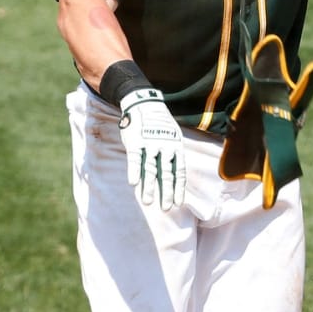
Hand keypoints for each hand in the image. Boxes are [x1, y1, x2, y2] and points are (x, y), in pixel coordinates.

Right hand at [119, 87, 186, 209]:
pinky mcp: (135, 141)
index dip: (178, 188)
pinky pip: (134, 159)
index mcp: (176, 148)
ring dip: (149, 187)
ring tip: (148, 202)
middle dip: (166, 192)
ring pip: (150, 169)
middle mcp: (165, 147)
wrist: (144, 103)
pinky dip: (134, 171)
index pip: (179, 172)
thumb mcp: (172, 137)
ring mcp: (150, 144)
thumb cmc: (159, 124)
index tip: (178, 203)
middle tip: (166, 208)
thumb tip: (172, 176)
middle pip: (166, 174)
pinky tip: (133, 184)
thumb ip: (171, 155)